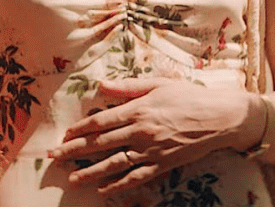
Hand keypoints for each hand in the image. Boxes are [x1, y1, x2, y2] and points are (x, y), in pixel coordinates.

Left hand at [48, 78, 262, 194]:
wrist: (220, 117)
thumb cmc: (190, 96)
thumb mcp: (159, 84)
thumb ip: (129, 87)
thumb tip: (102, 85)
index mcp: (138, 109)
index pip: (100, 121)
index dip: (79, 129)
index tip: (64, 134)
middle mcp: (141, 131)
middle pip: (101, 143)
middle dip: (75, 151)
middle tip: (54, 157)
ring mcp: (152, 150)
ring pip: (115, 163)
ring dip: (91, 172)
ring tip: (72, 179)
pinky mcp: (163, 164)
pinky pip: (137, 177)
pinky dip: (119, 185)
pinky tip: (104, 190)